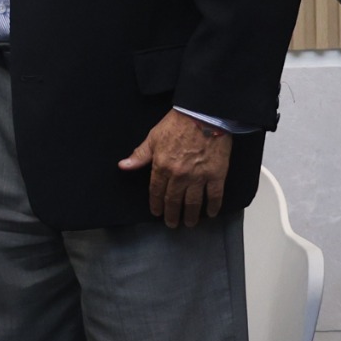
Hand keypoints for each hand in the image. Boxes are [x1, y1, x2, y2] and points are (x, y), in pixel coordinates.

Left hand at [118, 110, 234, 227]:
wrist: (204, 116)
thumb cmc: (177, 124)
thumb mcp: (153, 138)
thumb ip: (139, 155)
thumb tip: (123, 166)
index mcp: (162, 167)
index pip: (156, 191)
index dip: (156, 204)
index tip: (156, 213)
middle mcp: (179, 176)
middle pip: (174, 200)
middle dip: (172, 215)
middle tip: (172, 224)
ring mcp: (199, 177)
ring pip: (193, 202)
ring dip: (190, 216)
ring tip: (189, 224)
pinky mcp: (217, 175)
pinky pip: (215, 196)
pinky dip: (213, 207)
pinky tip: (210, 214)